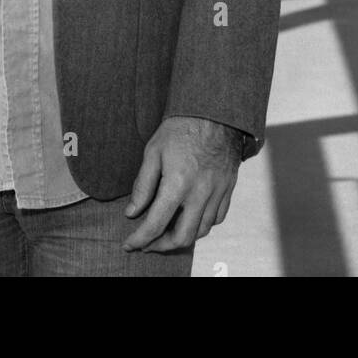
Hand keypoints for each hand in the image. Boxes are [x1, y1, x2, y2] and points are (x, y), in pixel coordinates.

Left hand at [122, 116, 241, 252]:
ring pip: (202, 231)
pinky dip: (202, 225)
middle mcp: (200, 193)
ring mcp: (217, 192)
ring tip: (167, 234)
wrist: (214, 112)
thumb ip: (142, 184)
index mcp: (178, 183)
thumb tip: (132, 212)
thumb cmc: (180, 128)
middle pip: (182, 237)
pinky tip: (191, 219)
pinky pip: (217, 218)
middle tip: (148, 243)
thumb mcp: (153, 150)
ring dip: (183, 238)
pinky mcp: (228, 188)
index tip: (130, 244)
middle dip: (162, 246)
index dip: (140, 238)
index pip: (156, 223)